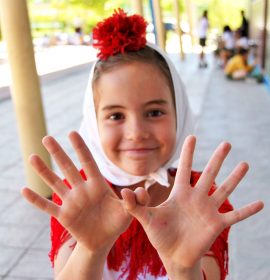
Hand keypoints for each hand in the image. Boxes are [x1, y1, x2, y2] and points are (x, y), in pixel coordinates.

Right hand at [21, 131, 130, 254]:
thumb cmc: (116, 223)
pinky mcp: (64, 216)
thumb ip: (135, 201)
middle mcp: (82, 190)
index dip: (81, 148)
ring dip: (44, 171)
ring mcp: (71, 202)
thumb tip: (138, 190)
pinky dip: (36, 200)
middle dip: (58, 153)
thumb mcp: (129, 212)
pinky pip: (48, 207)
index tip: (72, 132)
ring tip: (32, 157)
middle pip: (68, 168)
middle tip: (47, 138)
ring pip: (55, 183)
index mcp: (97, 186)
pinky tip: (24, 190)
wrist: (103, 240)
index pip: (88, 163)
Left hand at [121, 135, 263, 271]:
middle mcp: (196, 198)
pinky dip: (247, 211)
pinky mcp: (217, 225)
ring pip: (224, 190)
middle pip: (208, 173)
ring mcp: (208, 210)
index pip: (184, 168)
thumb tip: (123, 192)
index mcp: (180, 193)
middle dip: (217, 158)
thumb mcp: (146, 218)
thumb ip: (135, 206)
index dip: (187, 152)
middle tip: (227, 143)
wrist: (173, 255)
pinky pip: (235, 216)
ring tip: (245, 164)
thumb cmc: (160, 235)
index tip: (192, 136)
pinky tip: (260, 203)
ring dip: (235, 178)